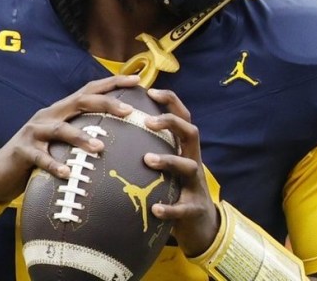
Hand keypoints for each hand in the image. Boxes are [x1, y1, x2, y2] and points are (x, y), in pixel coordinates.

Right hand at [0, 75, 141, 203]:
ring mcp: (34, 132)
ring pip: (60, 129)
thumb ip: (81, 134)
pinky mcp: (22, 152)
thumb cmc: (37, 157)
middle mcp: (48, 115)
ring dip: (81, 138)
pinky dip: (55, 165)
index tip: (137, 81)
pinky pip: (41, 157)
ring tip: (100, 148)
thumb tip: (117, 138)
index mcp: (60, 111)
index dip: (112, 84)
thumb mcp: (60, 142)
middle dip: (105, 104)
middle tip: (129, 111)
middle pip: (79, 102)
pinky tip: (68, 174)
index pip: (89, 91)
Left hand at [142, 88, 219, 256]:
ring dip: (169, 160)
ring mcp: (196, 185)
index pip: (182, 117)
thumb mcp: (167, 167)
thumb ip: (151, 148)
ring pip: (189, 166)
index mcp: (185, 149)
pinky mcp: (195, 209)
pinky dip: (170, 208)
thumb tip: (116, 130)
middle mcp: (193, 161)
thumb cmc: (175, 190)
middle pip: (191, 132)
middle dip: (171, 123)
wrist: (201, 226)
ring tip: (147, 159)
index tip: (149, 91)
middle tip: (148, 121)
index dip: (170, 101)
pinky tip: (155, 209)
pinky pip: (184, 207)